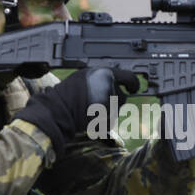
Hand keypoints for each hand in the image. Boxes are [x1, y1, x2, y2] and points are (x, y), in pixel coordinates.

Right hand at [14, 67, 140, 155]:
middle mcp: (111, 88)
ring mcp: (110, 104)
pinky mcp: (108, 119)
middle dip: (114, 99)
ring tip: (90, 107)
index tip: (134, 88)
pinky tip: (90, 115)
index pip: (130, 79)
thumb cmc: (69, 91)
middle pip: (122, 97)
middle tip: (96, 100)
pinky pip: (111, 120)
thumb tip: (116, 79)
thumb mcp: (85, 75)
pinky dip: (104, 119)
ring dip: (108, 110)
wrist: (59, 109)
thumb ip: (103, 76)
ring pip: (116, 109)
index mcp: (106, 74)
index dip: (134, 84)